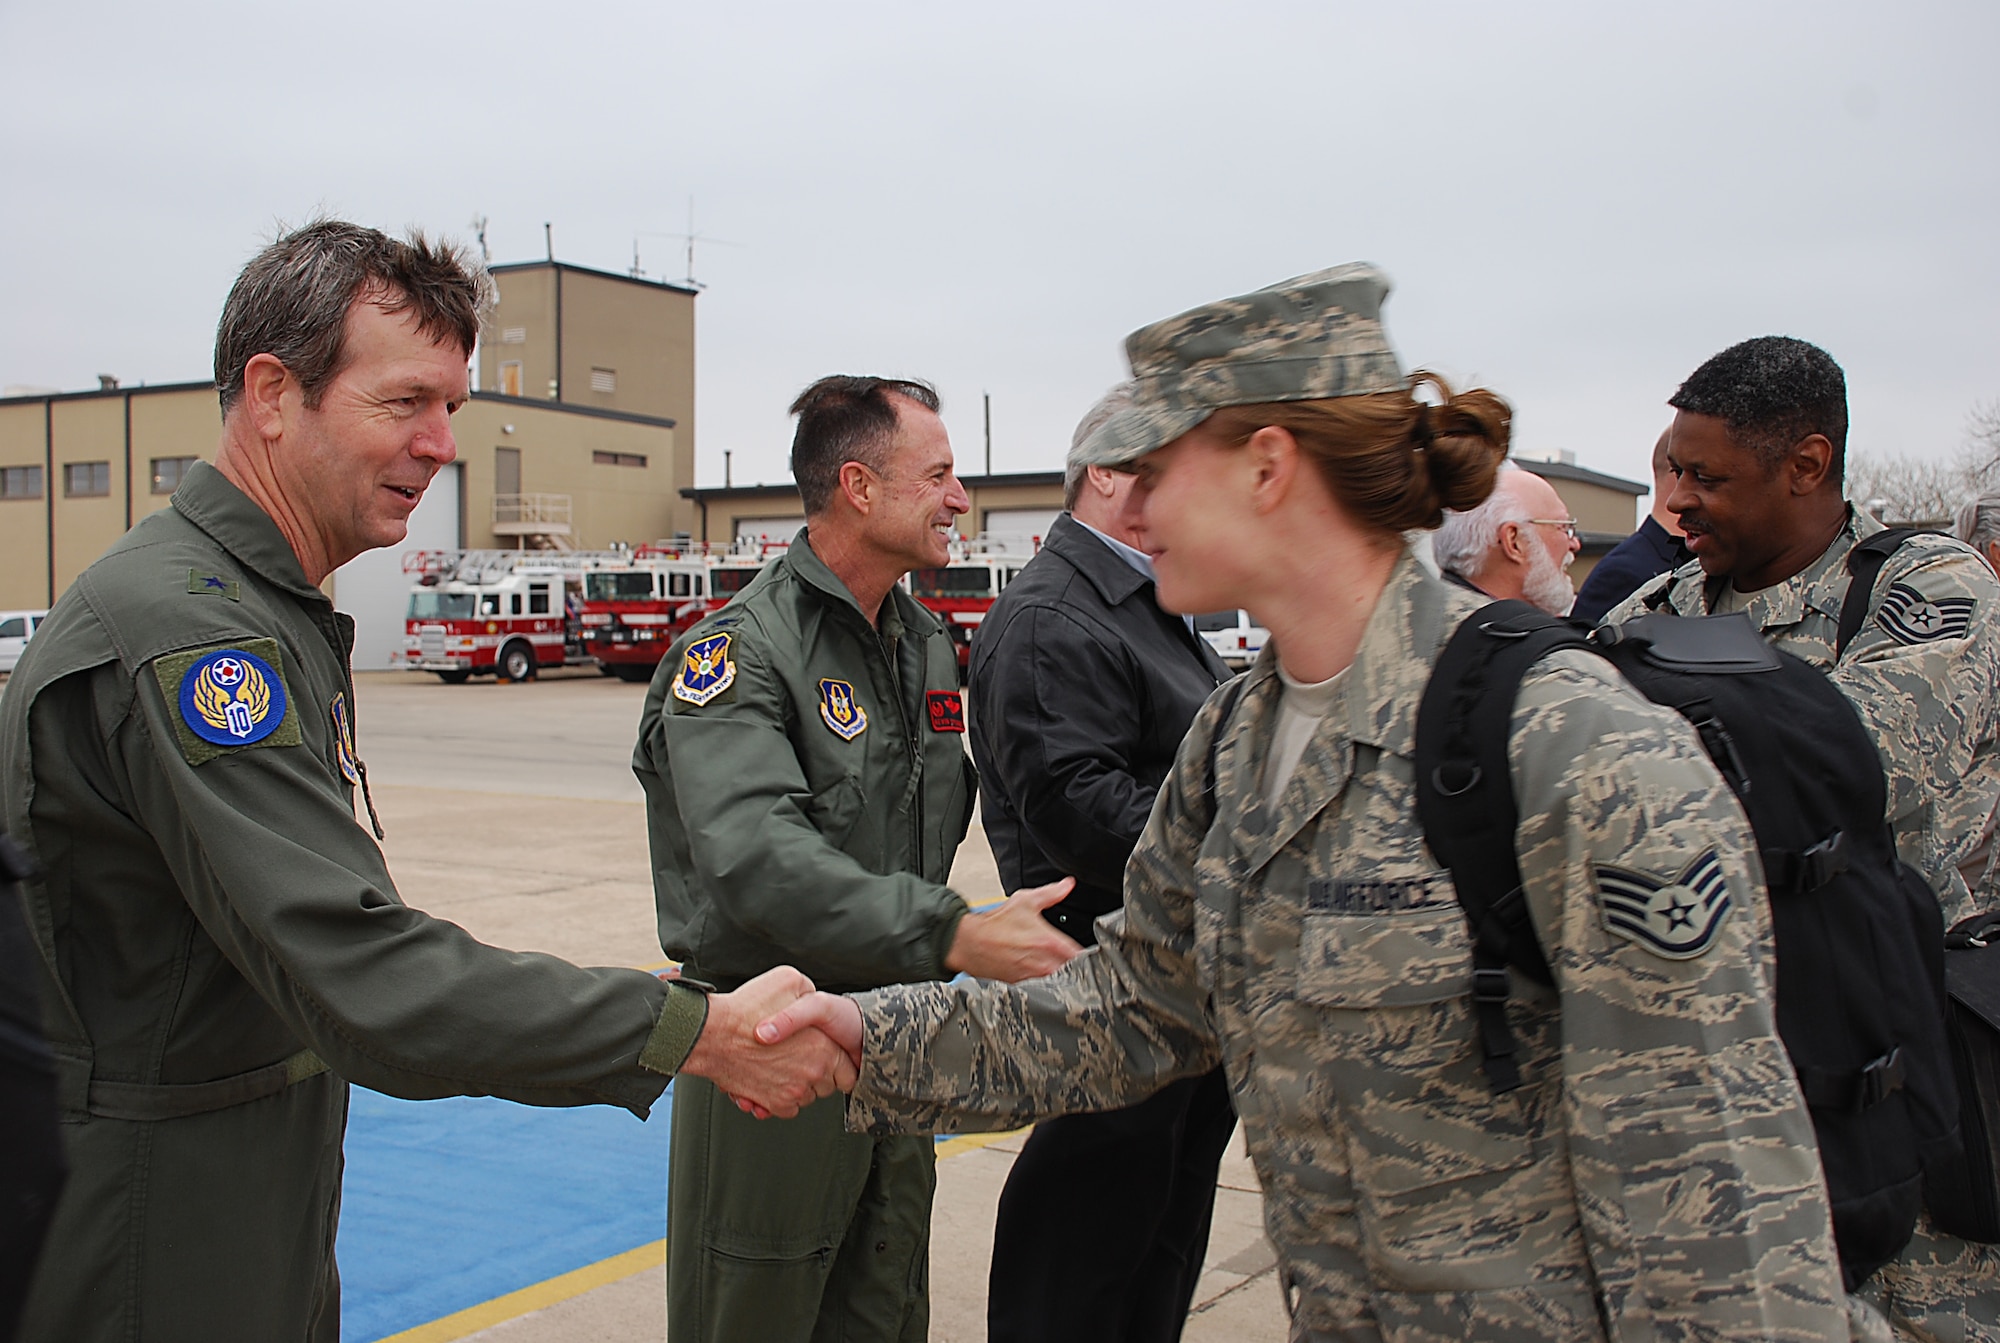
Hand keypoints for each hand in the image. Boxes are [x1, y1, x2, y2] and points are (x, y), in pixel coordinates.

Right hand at [679, 966, 856, 1118]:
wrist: (712, 1034)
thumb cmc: (746, 1008)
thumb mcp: (788, 980)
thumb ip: (808, 990)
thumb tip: (812, 995)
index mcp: (823, 1047)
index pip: (848, 1070)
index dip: (840, 1064)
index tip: (831, 1061)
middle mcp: (812, 1072)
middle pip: (827, 1086)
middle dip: (818, 1075)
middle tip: (801, 1060)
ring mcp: (793, 1091)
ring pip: (806, 1097)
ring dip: (798, 1086)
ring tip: (782, 1067)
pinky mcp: (773, 1103)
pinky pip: (787, 1109)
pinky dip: (780, 1099)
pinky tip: (770, 1080)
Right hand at [943, 877, 1081, 982]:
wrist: (968, 943)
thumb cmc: (994, 924)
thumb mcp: (1025, 902)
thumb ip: (1051, 893)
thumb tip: (1067, 885)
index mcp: (1049, 942)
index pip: (1081, 955)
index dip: (1089, 956)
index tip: (1092, 954)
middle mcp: (1043, 963)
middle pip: (1074, 973)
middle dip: (1078, 969)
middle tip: (1078, 964)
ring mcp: (1032, 977)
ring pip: (1058, 983)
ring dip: (1062, 978)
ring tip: (1062, 972)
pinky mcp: (1022, 986)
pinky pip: (1041, 990)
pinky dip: (1045, 986)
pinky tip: (1043, 979)